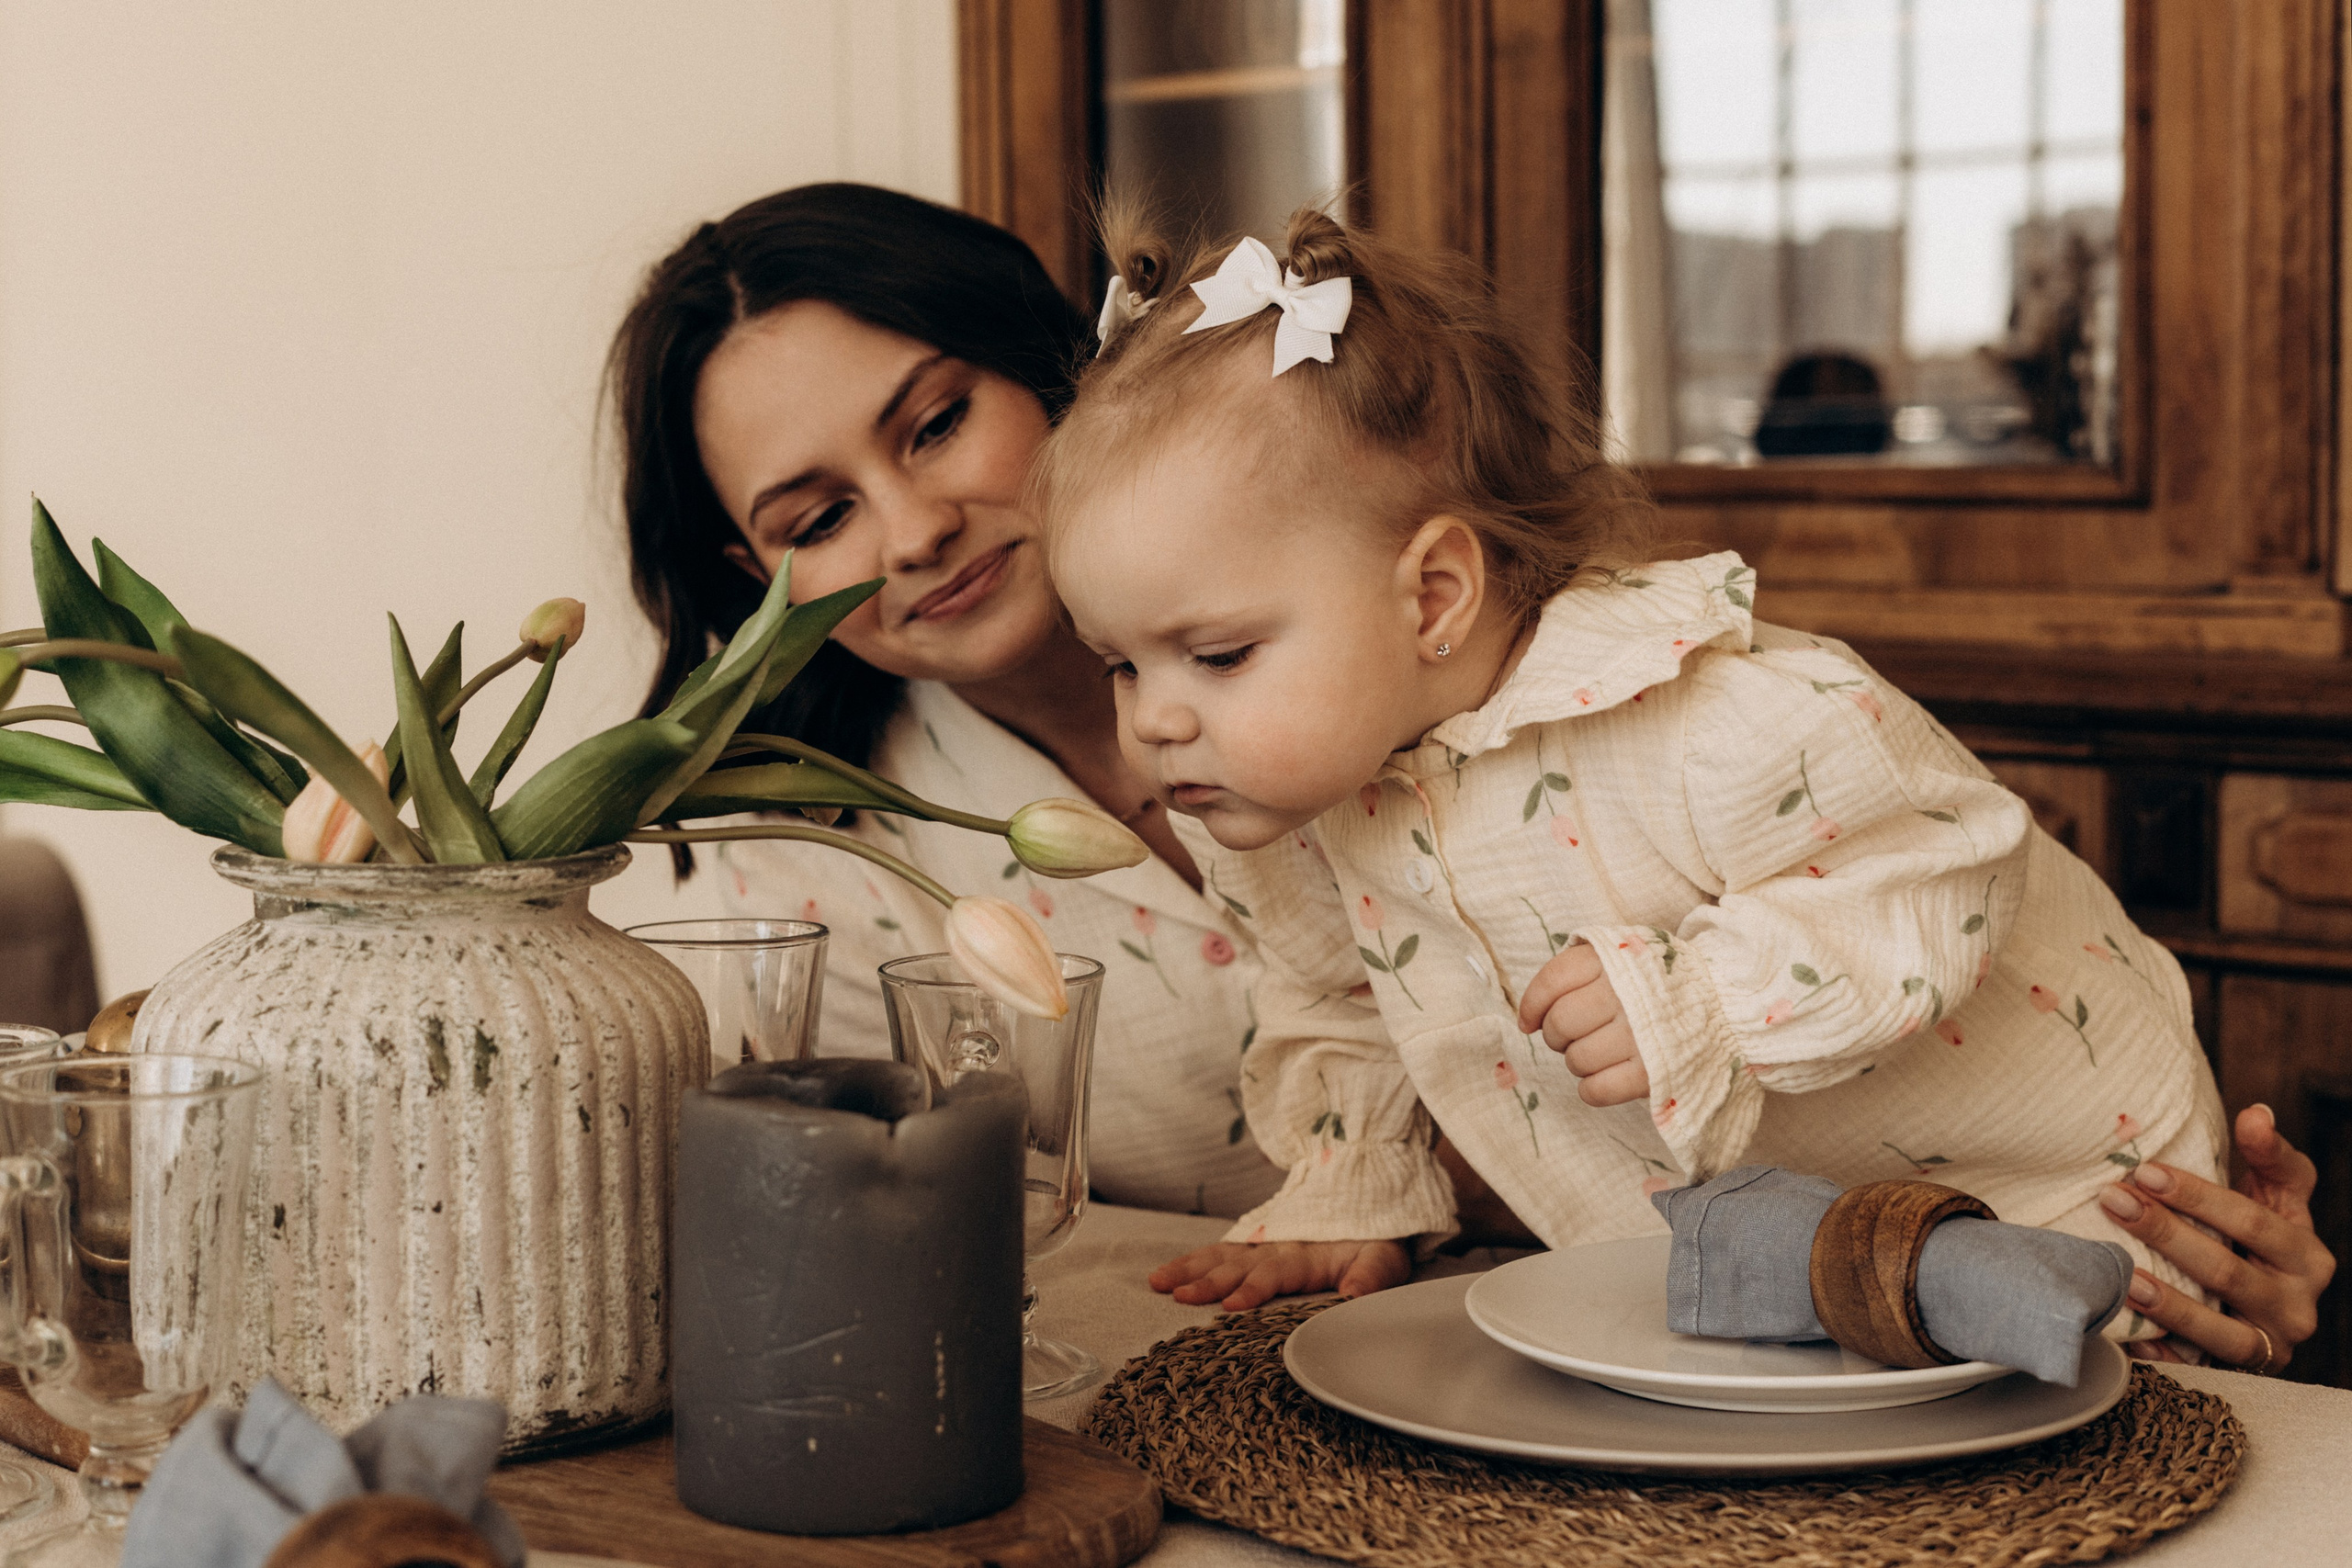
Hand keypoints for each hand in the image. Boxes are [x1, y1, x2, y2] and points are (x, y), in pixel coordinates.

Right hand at [1146, 1238, 1410, 1310]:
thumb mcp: (1385, 1259)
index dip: (1255, 1287)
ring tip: (1158, 1281)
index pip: (1276, 1271)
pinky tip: (1166, 1274)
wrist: (1370, 1204)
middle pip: (1238, 1263)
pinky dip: (1191, 1261)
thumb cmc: (1376, 1243)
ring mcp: (1263, 1245)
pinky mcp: (1254, 1247)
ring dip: (1189, 1268)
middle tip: (1180, 1296)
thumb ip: (1371, 1275)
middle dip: (1208, 1281)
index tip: (1233, 1305)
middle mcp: (1278, 1246)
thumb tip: (1355, 1296)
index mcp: (1308, 1254)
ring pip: (1220, 1254)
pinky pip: (1219, 1252)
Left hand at [1515, 943, 1647, 1105]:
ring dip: (1578, 1062)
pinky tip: (1603, 1078)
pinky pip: (1597, 1090)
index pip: (1552, 982)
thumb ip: (1578, 972)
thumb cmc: (1660, 982)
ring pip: (1576, 1059)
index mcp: (1612, 961)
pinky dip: (1591, 1089)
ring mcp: (1639, 1035)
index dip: (1532, 1006)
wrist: (1726, 1002)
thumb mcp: (1622, 957)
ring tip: (1599, 1053)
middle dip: (1558, 1036)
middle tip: (1574, 1036)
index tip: (1530, 1021)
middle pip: (1561, 1023)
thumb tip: (1530, 1018)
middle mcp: (1624, 995)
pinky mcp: (1653, 1072)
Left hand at [2097, 1103, 2334, 1371]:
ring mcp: (2272, 1343)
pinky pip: (2202, 1368)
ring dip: (2168, 1303)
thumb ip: (2269, 1157)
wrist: (2268, 1307)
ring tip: (2124, 1275)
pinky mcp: (2243, 1374)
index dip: (2199, 1195)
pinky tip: (2131, 1338)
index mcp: (2306, 1251)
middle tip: (2114, 1201)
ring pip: (2220, 1327)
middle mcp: (2298, 1302)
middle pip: (2227, 1268)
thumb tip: (2257, 1113)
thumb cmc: (2261, 1238)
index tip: (2148, 1170)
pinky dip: (2166, 1355)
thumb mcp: (2276, 1196)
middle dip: (2165, 1233)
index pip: (2253, 1219)